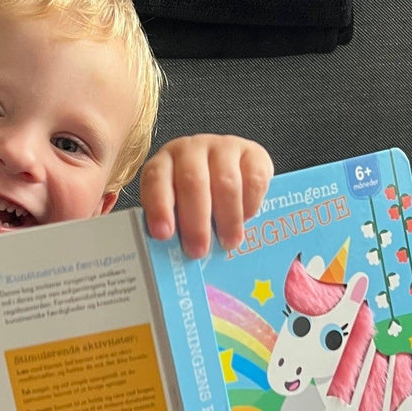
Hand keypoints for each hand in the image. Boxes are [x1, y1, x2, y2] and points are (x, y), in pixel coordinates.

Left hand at [139, 134, 273, 258]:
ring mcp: (223, 147)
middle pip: (193, 182)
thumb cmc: (198, 202)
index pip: (156, 180)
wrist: (232, 173)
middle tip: (198, 251)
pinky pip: (254, 179)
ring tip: (228, 242)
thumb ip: (175, 229)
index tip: (164, 235)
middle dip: (195, 222)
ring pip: (226, 182)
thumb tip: (175, 262)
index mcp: (164, 164)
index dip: (159, 207)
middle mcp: (191, 150)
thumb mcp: (179, 211)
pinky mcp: (253, 153)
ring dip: (227, 218)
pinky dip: (251, 203)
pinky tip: (247, 219)